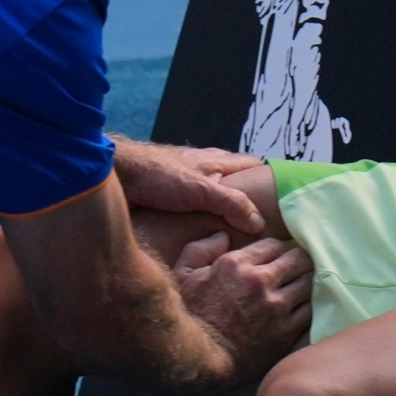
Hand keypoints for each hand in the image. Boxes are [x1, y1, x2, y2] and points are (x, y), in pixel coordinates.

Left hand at [112, 138, 263, 235]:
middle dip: (245, 199)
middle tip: (259, 224)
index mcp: (216, 161)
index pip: (251, 164)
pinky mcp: (167, 197)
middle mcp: (202, 169)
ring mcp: (184, 183)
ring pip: (212, 196)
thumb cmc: (155, 174)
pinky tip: (200, 234)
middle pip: (233, 181)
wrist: (113, 175)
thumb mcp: (200, 190)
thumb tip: (259, 224)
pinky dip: (200, 218)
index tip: (281, 199)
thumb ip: (231, 204)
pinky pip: (192, 208)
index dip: (267, 178)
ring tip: (233, 235)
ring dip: (221, 211)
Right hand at [172, 232, 313, 382]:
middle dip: (297, 263)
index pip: (275, 245)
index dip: (277, 251)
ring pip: (309, 284)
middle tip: (294, 273)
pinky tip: (298, 312)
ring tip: (298, 292)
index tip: (276, 261)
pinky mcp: (287, 332)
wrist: (199, 364)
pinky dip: (306, 309)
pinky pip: (310, 311)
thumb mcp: (182, 277)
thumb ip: (200, 250)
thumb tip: (223, 237)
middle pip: (299, 260)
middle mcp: (260, 282)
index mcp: (236, 265)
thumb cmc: (189, 319)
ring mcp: (276, 308)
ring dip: (304, 286)